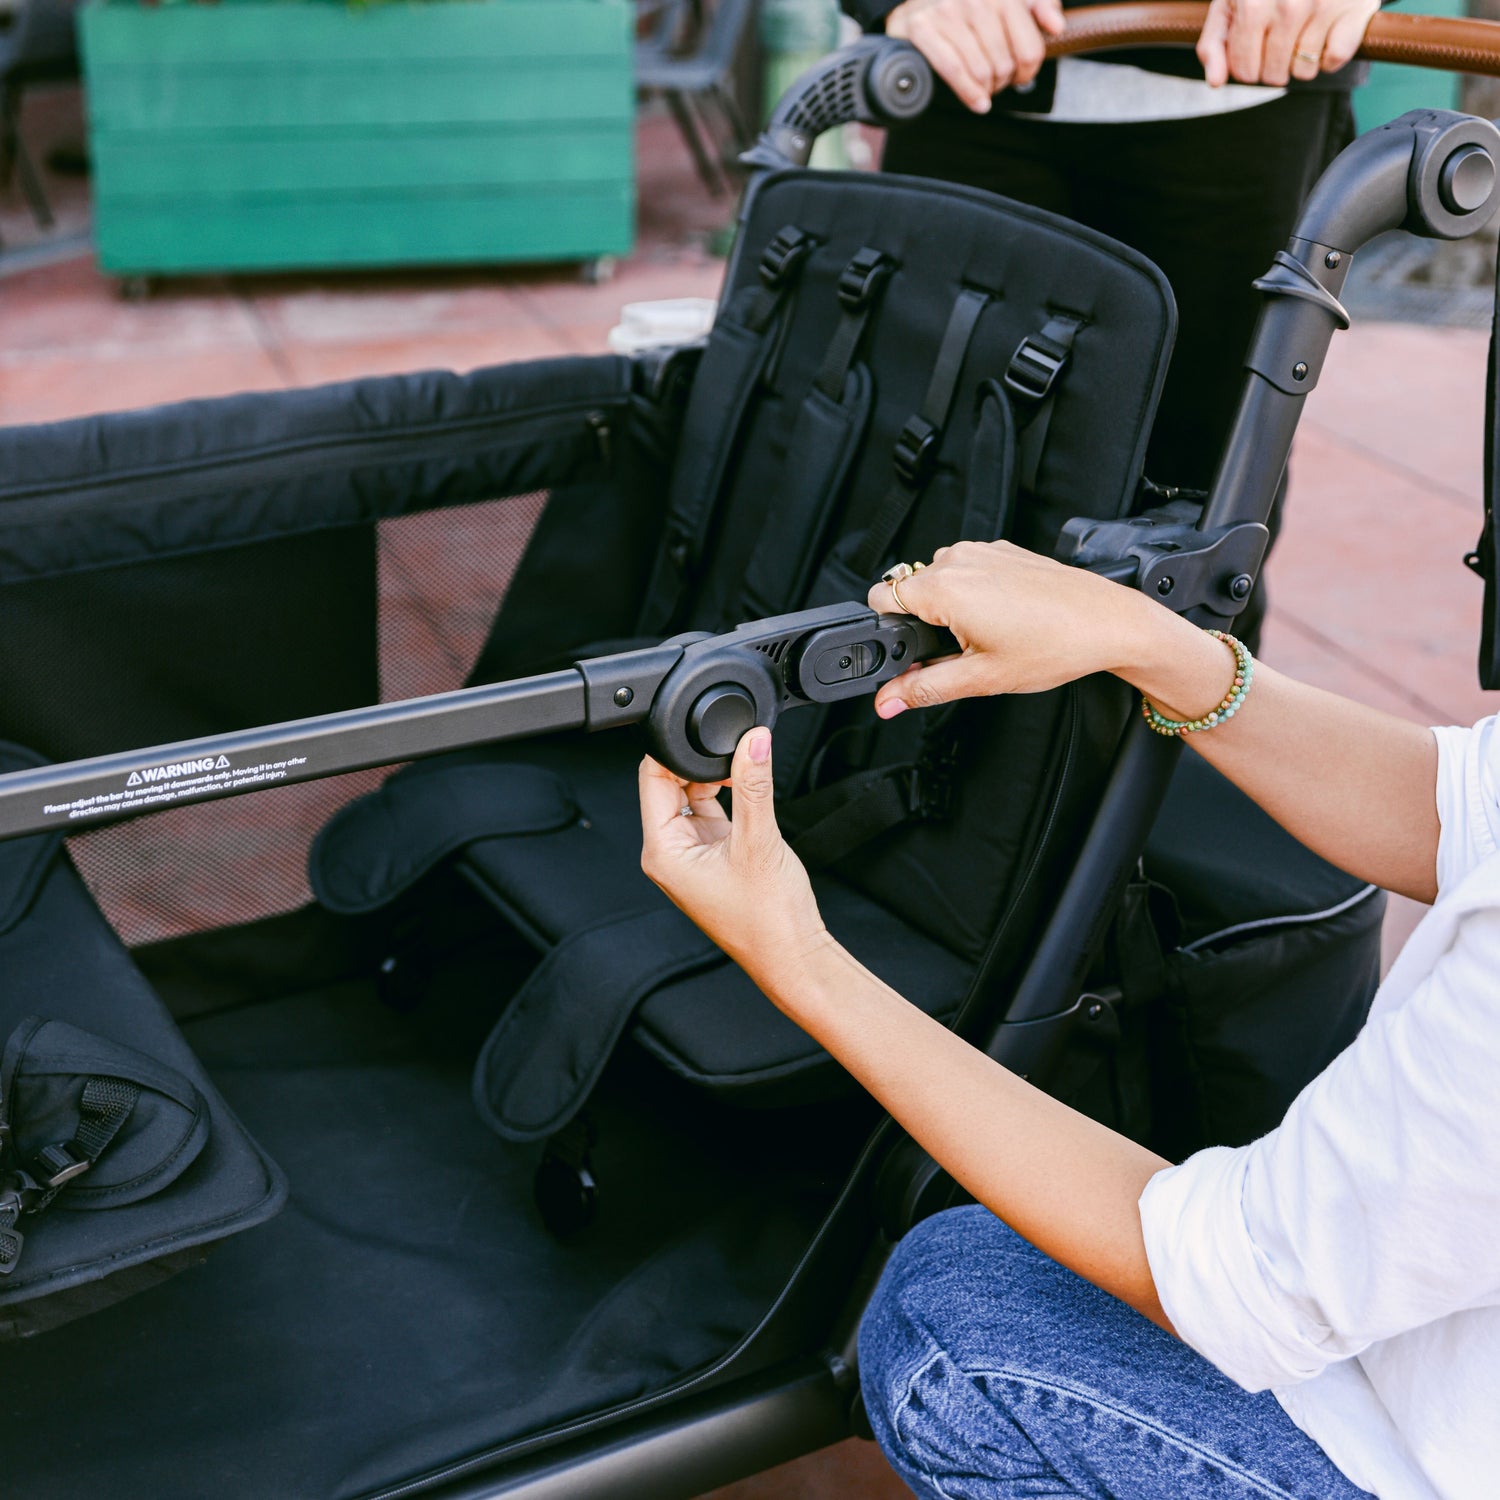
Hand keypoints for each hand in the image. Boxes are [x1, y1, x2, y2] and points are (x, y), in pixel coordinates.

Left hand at [639, 728, 828, 989]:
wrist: (792, 956)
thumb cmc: (768, 920)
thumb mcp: (759, 840)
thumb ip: (754, 785)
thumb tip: (753, 741)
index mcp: (662, 851)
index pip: (652, 779)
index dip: (673, 750)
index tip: (701, 731)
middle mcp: (668, 853)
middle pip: (668, 785)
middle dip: (697, 762)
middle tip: (731, 751)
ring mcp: (690, 854)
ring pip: (690, 796)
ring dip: (713, 778)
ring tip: (745, 778)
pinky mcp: (712, 855)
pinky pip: (708, 812)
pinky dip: (726, 796)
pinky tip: (746, 792)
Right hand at [867, 540, 1192, 716]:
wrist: (1109, 623)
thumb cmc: (1057, 645)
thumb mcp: (983, 677)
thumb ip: (924, 688)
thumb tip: (887, 701)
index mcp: (946, 589)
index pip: (881, 598)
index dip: (892, 630)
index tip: (914, 652)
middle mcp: (959, 560)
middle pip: (909, 589)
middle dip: (923, 622)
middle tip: (960, 651)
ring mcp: (983, 550)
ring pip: (938, 579)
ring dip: (948, 606)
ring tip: (986, 634)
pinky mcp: (1003, 549)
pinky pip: (967, 569)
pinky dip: (973, 592)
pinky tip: (1003, 617)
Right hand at [885, 0, 1065, 112]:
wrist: (917, 4)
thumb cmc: (968, 8)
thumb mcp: (1010, 1)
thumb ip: (1039, 6)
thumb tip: (1056, 27)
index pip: (1030, 48)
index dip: (1028, 71)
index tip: (1021, 76)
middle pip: (1005, 64)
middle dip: (1002, 82)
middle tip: (996, 82)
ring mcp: (948, 11)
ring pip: (981, 70)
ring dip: (985, 90)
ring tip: (984, 90)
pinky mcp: (922, 27)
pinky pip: (953, 69)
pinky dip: (968, 92)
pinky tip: (978, 103)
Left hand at [1196, 0, 1378, 86]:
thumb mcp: (1232, 3)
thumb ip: (1214, 42)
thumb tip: (1215, 82)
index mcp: (1252, 5)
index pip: (1243, 69)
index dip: (1248, 68)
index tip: (1255, 51)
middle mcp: (1288, 4)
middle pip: (1273, 75)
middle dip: (1274, 68)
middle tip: (1281, 42)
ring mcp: (1323, 6)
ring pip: (1303, 71)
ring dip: (1302, 62)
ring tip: (1303, 34)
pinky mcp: (1354, 10)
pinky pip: (1334, 60)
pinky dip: (1330, 57)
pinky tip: (1326, 35)